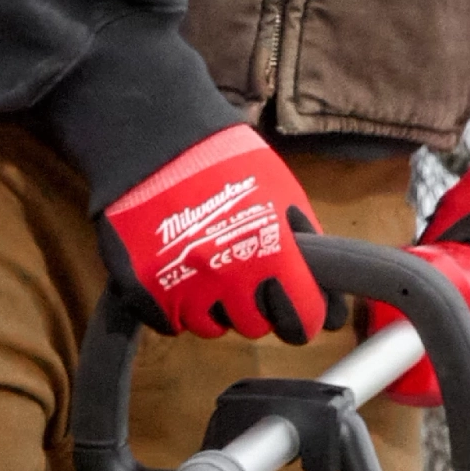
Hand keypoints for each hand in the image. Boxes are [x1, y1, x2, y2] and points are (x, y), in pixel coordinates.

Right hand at [97, 125, 331, 342]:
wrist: (154, 143)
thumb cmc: (225, 162)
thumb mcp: (282, 195)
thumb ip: (304, 247)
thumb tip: (324, 295)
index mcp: (271, 255)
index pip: (302, 318)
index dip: (304, 316)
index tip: (300, 310)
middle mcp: (229, 279)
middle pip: (255, 326)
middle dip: (255, 306)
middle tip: (246, 277)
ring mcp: (183, 288)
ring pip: (211, 327)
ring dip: (215, 308)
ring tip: (208, 271)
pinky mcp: (144, 292)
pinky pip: (170, 323)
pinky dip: (176, 307)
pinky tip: (178, 277)